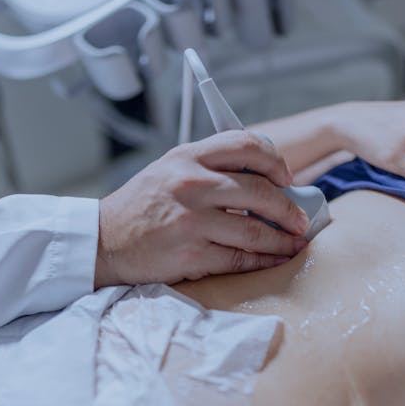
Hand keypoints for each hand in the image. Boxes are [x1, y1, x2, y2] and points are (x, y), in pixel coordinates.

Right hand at [94, 131, 309, 286]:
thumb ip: (209, 167)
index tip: (286, 177)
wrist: (103, 240)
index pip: (246, 145)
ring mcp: (192, 220)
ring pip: (255, 229)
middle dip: (289, 206)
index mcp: (188, 156)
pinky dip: (264, 260)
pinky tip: (275, 259)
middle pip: (260, 190)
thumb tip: (263, 178)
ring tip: (295, 242)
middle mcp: (191, 183)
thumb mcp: (169, 170)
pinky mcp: (192, 253)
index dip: (275, 160)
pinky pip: (240, 258)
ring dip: (283, 238)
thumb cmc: (140, 206)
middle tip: (300, 217)